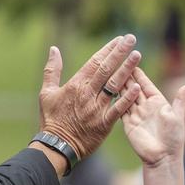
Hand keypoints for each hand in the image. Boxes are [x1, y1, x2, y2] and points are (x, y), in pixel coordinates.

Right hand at [39, 35, 140, 158]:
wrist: (57, 146)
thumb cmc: (51, 119)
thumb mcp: (46, 92)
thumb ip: (52, 70)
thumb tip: (54, 49)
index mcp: (76, 84)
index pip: (95, 62)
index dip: (108, 49)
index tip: (119, 39)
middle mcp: (88, 94)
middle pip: (107, 69)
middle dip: (120, 53)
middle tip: (132, 39)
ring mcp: (97, 108)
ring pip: (114, 85)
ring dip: (127, 69)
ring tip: (137, 56)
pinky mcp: (104, 124)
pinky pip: (118, 109)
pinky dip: (127, 99)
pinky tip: (138, 88)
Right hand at [120, 66, 184, 165]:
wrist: (163, 158)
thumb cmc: (174, 138)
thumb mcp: (177, 117)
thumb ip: (179, 101)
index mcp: (158, 103)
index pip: (146, 85)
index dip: (139, 74)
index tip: (132, 59)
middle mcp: (146, 107)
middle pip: (134, 88)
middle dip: (126, 75)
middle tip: (118, 61)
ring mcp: (136, 115)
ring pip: (126, 96)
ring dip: (119, 85)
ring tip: (111, 71)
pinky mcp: (128, 124)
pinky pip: (121, 109)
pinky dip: (116, 100)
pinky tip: (109, 90)